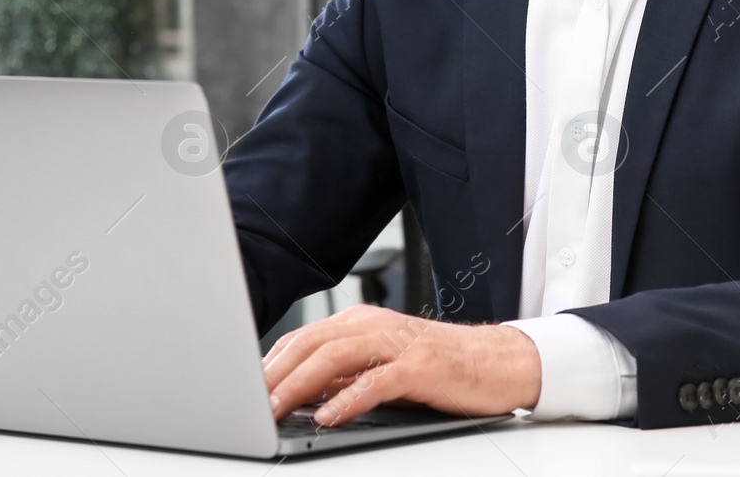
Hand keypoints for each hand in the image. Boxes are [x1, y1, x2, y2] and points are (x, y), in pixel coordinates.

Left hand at [262, 303, 539, 426]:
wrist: (497, 363)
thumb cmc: (439, 369)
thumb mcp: (382, 369)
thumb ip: (345, 376)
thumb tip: (301, 397)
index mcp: (361, 323)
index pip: (303, 339)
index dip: (268, 364)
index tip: (242, 390)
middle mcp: (374, 326)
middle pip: (310, 344)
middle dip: (274, 375)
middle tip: (245, 403)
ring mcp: (397, 344)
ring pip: (335, 357)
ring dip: (299, 385)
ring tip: (274, 409)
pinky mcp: (420, 367)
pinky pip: (376, 381)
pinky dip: (348, 398)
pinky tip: (329, 416)